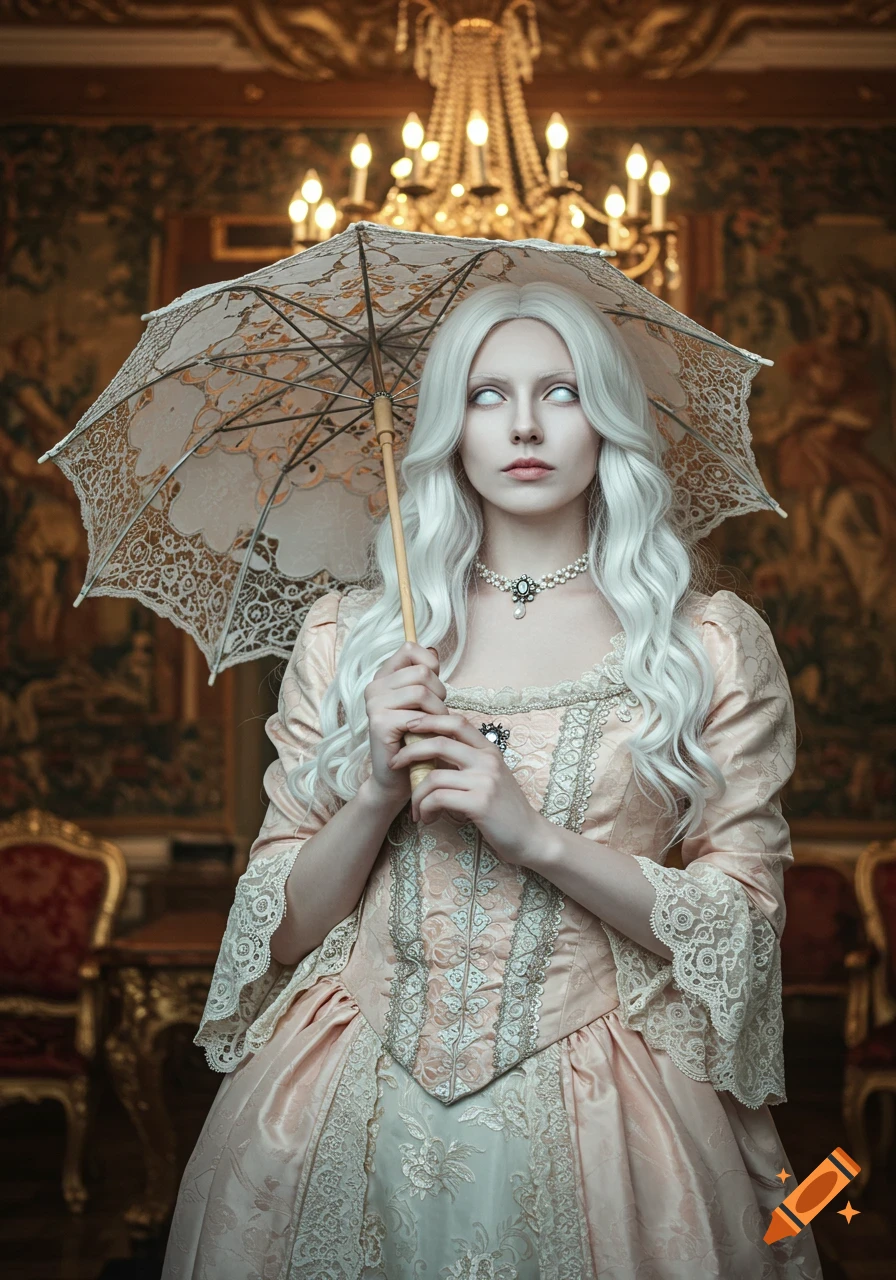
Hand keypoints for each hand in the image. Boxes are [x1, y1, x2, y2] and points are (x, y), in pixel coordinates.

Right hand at [363, 641, 447, 806]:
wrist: (398, 778)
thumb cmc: (415, 739)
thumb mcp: (423, 704)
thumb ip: (425, 678)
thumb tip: (434, 650)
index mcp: (384, 677)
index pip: (410, 648)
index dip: (430, 663)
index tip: (435, 688)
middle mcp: (374, 687)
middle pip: (422, 671)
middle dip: (440, 694)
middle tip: (437, 715)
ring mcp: (374, 704)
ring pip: (422, 691)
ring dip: (438, 712)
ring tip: (434, 727)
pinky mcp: (380, 723)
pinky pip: (417, 715)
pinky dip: (431, 728)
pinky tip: (427, 738)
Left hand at [388, 712, 549, 869]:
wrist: (531, 837)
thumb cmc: (505, 810)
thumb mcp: (490, 778)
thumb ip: (468, 762)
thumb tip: (432, 752)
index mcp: (489, 750)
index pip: (456, 721)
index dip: (429, 719)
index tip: (408, 726)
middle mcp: (488, 760)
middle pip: (440, 742)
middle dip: (410, 751)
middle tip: (394, 764)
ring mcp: (485, 781)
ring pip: (433, 776)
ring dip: (416, 795)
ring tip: (416, 811)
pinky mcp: (480, 803)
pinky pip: (438, 799)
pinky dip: (425, 809)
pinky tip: (427, 819)